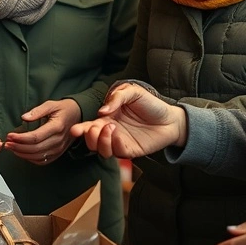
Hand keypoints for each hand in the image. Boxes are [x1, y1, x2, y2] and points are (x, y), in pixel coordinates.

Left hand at [3, 99, 80, 165]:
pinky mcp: (58, 153)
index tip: (10, 135)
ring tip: (12, 148)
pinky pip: (43, 161)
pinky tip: (23, 154)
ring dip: (23, 154)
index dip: (20, 138)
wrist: (79, 115)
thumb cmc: (64, 109)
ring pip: (38, 157)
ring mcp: (59, 148)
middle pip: (35, 149)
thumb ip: (37, 111)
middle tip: (7, 143)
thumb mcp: (51, 104)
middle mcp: (58, 140)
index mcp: (57, 127)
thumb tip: (24, 117)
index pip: (35, 137)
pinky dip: (31, 159)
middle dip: (18, 147)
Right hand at [68, 82, 186, 158]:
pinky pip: (118, 152)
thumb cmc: (150, 103)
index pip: (89, 126)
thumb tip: (102, 111)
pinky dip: (115, 145)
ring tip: (110, 128)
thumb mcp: (133, 92)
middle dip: (89, 137)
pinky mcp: (131, 151)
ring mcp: (120, 142)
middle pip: (92, 141)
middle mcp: (111, 132)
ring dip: (101, 142)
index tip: (75, 130)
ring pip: (102, 150)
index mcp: (107, 118)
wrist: (170, 117)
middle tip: (94, 128)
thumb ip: (117, 97)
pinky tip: (118, 135)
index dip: (81, 130)